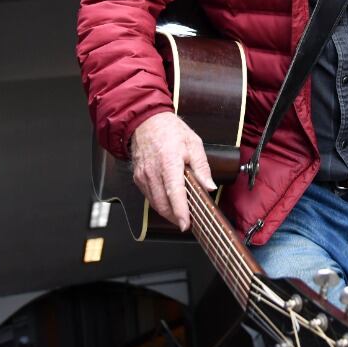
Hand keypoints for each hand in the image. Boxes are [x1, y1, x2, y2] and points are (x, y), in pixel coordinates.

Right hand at [129, 112, 216, 230]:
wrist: (145, 122)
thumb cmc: (170, 131)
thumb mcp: (193, 144)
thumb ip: (202, 167)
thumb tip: (209, 187)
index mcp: (169, 162)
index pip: (175, 192)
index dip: (180, 211)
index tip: (185, 224)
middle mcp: (153, 171)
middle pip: (163, 203)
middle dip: (175, 217)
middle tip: (187, 222)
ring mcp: (143, 176)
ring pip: (155, 203)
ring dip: (167, 213)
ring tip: (180, 215)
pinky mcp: (138, 178)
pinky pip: (149, 197)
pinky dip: (159, 203)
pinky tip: (169, 203)